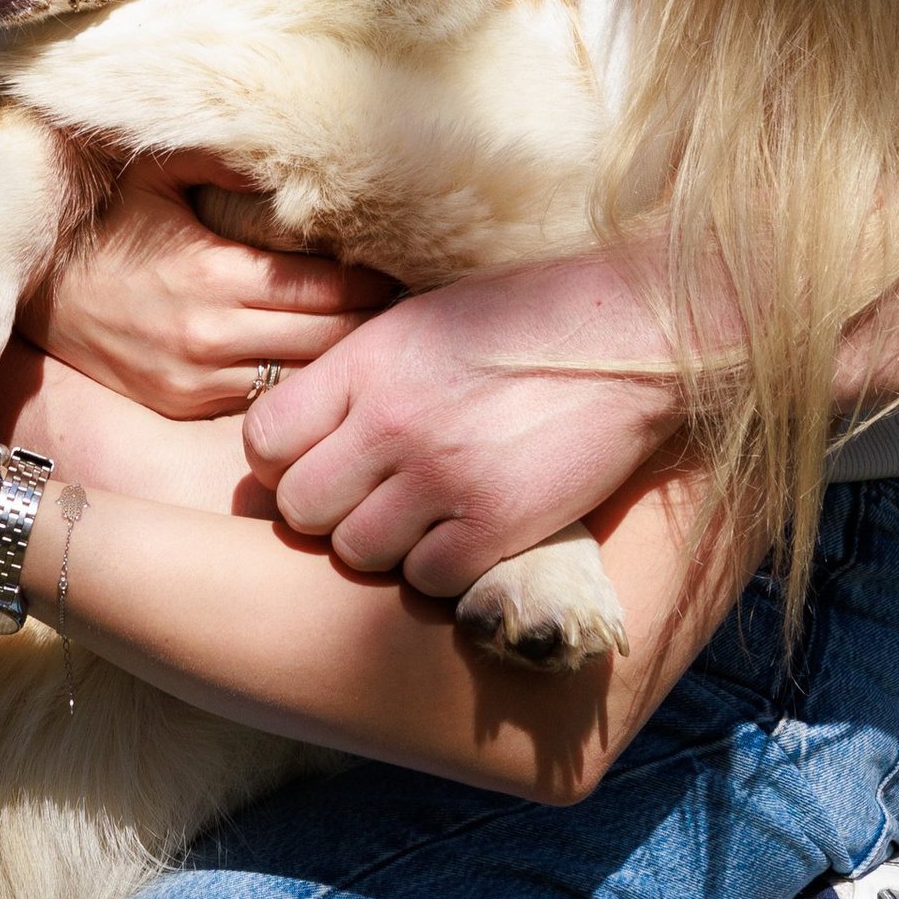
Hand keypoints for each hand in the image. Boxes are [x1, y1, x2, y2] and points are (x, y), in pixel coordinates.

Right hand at [20, 149, 394, 417]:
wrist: (38, 287)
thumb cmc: (106, 220)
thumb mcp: (158, 172)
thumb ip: (226, 156)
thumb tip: (298, 143)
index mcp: (213, 277)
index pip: (328, 290)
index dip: (375, 281)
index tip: (409, 266)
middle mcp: (210, 339)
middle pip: (330, 342)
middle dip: (375, 323)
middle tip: (411, 302)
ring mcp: (196, 382)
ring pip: (304, 379)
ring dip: (343, 357)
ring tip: (380, 331)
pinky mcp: (183, 405)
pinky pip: (265, 398)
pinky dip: (298, 378)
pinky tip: (322, 355)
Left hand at [243, 259, 680, 598]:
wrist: (634, 332)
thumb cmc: (525, 318)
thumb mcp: (420, 320)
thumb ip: (356, 375)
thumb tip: (296, 434)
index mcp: (366, 362)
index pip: (264, 440)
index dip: (282, 462)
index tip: (317, 461)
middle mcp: (392, 423)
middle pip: (300, 509)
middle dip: (326, 510)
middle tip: (368, 497)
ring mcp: (444, 478)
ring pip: (357, 553)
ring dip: (383, 544)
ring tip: (422, 514)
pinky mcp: (499, 524)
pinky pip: (427, 580)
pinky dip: (440, 568)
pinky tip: (467, 532)